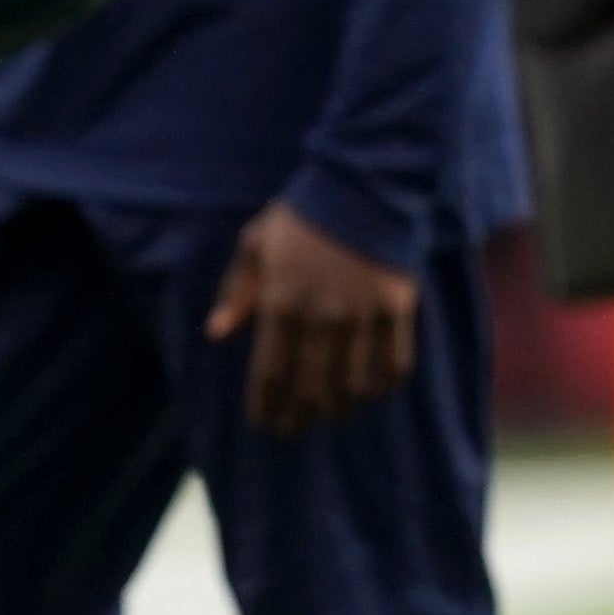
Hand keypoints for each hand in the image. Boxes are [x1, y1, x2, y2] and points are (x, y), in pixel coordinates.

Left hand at [207, 198, 418, 436]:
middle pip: (309, 388)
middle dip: (298, 417)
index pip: (269, 373)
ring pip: (351, 385)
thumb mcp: (256, 244)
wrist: (364, 184)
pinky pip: (393, 365)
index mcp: (280, 302)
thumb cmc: (303, 215)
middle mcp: (320, 316)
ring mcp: (361, 316)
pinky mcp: (397, 309)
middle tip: (293, 430)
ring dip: (338, 409)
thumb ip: (236, 291)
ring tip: (330, 416)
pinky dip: (382, 387)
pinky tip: (371, 392)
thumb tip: (216, 333)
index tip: (264, 424)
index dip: (265, 406)